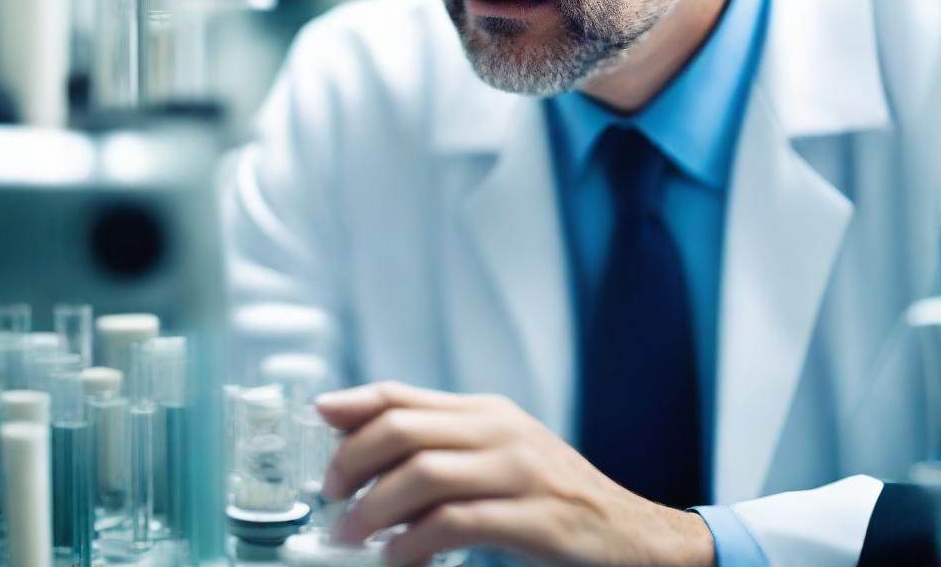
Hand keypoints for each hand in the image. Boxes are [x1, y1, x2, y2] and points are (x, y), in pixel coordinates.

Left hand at [316, 381, 713, 566]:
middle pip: (404, 428)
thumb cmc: (550, 495)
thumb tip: (367, 443)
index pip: (404, 395)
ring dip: (375, 508)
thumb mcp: (497, 454)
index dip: (354, 404)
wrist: (628, 533)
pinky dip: (415, 543)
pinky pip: (457, 524)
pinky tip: (397, 559)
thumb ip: (441, 443)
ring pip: (424, 474)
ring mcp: (519, 472)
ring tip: (350, 535)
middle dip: (354, 460)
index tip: (316, 418)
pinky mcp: (533, 518)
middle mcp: (498, 431)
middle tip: (330, 495)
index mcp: (485, 411)